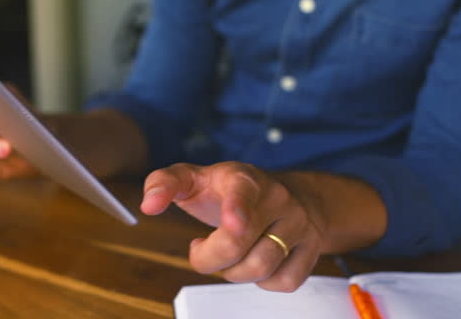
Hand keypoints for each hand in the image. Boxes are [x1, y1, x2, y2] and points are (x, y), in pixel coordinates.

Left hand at [140, 161, 328, 291]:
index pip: (242, 191)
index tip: (232, 222)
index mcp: (243, 178)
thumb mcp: (194, 179)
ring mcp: (298, 222)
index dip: (237, 208)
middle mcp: (276, 197)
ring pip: (262, 268)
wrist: (287, 193)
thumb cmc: (229, 191)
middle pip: (238, 244)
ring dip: (234, 272)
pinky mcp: (312, 246)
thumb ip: (163, 183)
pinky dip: (265, 283)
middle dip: (209, 258)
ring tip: (231, 255)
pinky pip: (286, 282)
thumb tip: (148, 205)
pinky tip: (255, 262)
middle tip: (201, 249)